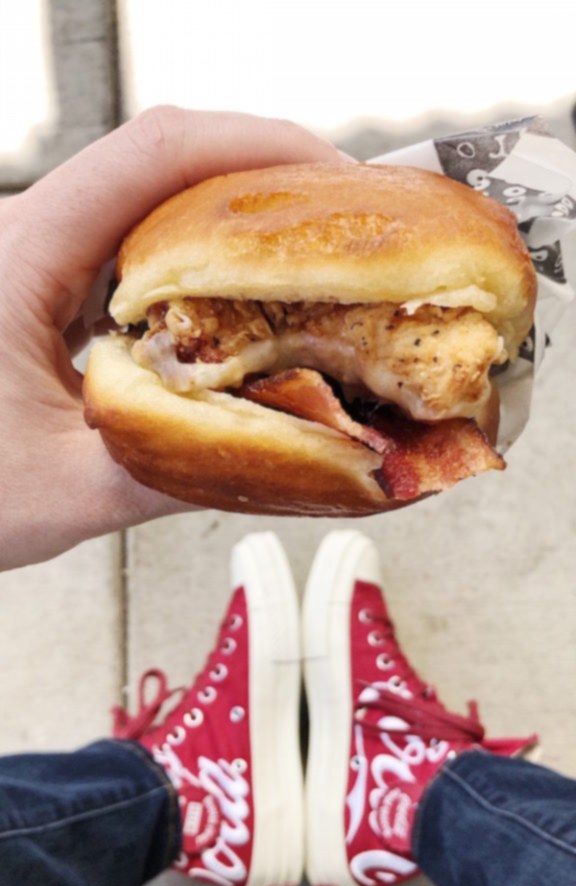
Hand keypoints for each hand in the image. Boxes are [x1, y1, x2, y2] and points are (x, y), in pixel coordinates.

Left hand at [0, 107, 349, 569]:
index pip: (153, 154)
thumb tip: (290, 461)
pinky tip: (233, 308)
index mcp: (18, 256)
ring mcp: (29, 261)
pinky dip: (190, 270)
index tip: (334, 179)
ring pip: (145, 208)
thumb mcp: (66, 493)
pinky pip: (125, 256)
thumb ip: (180, 473)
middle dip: (261, 184)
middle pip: (159, 166)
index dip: (256, 146)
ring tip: (304, 263)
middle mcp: (23, 238)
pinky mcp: (35, 292)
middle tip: (342, 228)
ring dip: (227, 227)